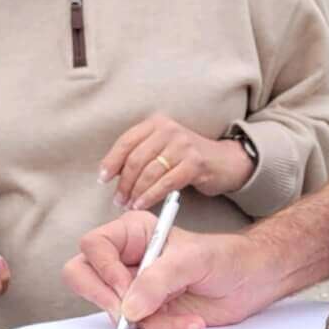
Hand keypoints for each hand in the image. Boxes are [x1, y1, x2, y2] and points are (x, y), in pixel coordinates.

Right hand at [64, 213, 274, 328]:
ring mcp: (135, 288)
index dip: (103, 270)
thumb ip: (158, 279)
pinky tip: (189, 322)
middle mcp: (128, 259)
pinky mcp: (148, 313)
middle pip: (83, 276)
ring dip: (151, 320)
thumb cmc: (226, 256)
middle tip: (127, 313)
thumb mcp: (192, 260)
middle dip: (104, 299)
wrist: (251, 281)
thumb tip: (129, 306)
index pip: (94, 247)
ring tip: (183, 316)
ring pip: (113, 311)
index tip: (123, 289)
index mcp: (133, 233)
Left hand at [99, 114, 254, 210]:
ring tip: (129, 204)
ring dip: (135, 192)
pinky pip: (166, 183)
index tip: (103, 178)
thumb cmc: (188, 157)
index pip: (126, 141)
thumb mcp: (164, 147)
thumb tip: (113, 173)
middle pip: (136, 159)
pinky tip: (143, 204)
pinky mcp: (195, 163)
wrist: (225, 161)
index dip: (111, 161)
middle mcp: (169, 130)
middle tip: (118, 199)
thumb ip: (142, 153)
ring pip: (150, 172)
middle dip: (124, 182)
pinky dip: (151, 196)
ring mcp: (183, 145)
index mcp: (156, 123)